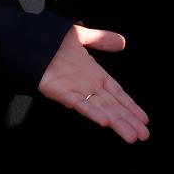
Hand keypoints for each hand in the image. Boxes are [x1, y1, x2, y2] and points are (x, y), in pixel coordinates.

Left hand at [37, 25, 149, 142]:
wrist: (28, 43)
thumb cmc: (52, 42)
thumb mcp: (82, 37)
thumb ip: (101, 39)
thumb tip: (121, 41)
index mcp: (95, 75)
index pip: (118, 94)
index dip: (131, 107)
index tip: (144, 120)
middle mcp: (88, 86)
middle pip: (113, 106)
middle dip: (129, 121)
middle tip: (143, 136)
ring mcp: (76, 91)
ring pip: (101, 109)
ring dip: (116, 123)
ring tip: (130, 136)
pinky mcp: (62, 92)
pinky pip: (80, 104)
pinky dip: (92, 112)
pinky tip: (104, 121)